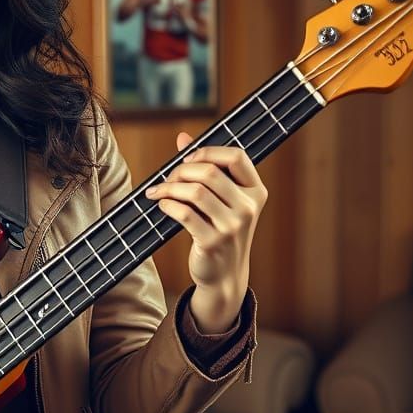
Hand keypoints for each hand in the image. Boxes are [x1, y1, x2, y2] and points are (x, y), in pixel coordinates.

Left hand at [144, 132, 266, 332]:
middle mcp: (248, 207)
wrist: (224, 274)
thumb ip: (205, 167)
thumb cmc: (219, 230)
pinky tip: (161, 205)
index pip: (236, 156)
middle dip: (180, 171)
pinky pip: (184, 213)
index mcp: (255, 191)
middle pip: (210, 172)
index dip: (207, 151)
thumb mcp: (220, 200)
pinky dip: (167, 205)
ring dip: (169, 188)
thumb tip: (182, 138)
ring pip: (195, 191)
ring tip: (157, 192)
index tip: (187, 159)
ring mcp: (232, 226)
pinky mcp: (213, 241)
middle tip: (166, 179)